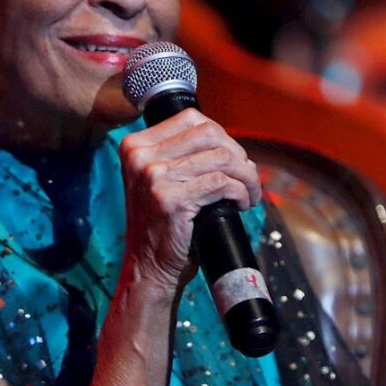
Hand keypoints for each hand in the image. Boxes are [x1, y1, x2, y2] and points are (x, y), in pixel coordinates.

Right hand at [119, 108, 260, 289]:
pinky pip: (222, 183)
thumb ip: (180, 154)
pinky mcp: (171, 200)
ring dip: (247, 176)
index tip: (233, 158)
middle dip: (238, 154)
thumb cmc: (161, 224)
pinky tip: (242, 203)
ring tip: (250, 192)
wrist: (148, 267)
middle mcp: (140, 157)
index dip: (222, 136)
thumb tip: (226, 141)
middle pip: (210, 134)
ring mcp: (154, 177)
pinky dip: (241, 192)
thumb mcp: (159, 179)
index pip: (191, 118)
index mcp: (135, 145)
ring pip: (222, 158)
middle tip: (248, 177)